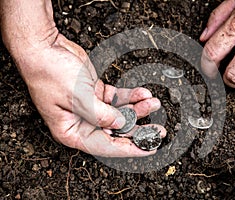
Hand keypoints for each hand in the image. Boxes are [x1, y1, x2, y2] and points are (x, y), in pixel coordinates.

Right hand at [15, 34, 165, 156]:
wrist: (44, 48)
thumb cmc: (50, 73)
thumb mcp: (77, 97)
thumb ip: (100, 114)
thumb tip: (120, 124)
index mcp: (72, 131)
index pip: (105, 146)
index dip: (130, 148)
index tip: (149, 148)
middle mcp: (82, 122)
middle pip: (116, 131)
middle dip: (139, 130)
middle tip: (159, 130)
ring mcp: (91, 107)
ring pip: (120, 113)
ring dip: (138, 109)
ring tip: (154, 103)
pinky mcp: (96, 93)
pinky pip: (118, 98)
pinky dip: (131, 96)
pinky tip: (143, 93)